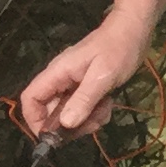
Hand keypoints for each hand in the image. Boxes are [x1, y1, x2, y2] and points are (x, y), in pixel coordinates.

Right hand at [16, 17, 146, 140]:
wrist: (135, 30)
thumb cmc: (118, 49)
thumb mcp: (103, 76)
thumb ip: (84, 99)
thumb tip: (66, 124)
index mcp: (57, 73)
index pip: (30, 98)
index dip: (34, 120)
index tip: (52, 137)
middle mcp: (60, 80)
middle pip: (50, 111)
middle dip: (70, 124)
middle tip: (92, 124)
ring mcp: (73, 84)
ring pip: (69, 113)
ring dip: (86, 119)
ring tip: (104, 110)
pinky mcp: (86, 87)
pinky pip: (83, 108)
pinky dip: (95, 112)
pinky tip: (109, 104)